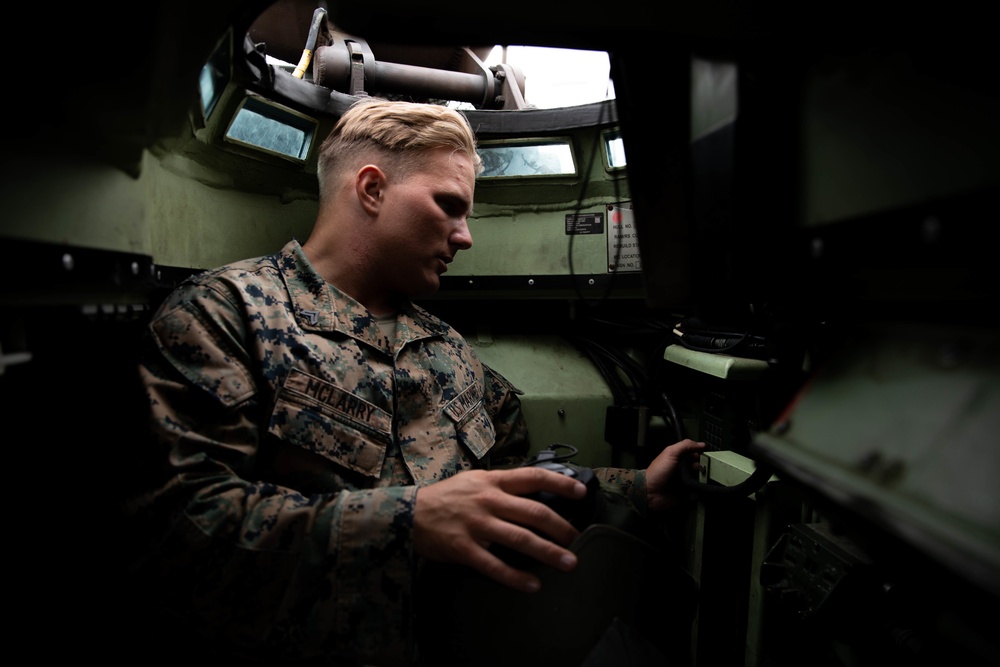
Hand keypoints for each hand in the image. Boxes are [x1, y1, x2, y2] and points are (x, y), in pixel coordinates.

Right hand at [413, 467, 587, 592]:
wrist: (408, 513)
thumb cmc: (447, 497)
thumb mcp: (475, 480)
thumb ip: (502, 485)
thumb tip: (535, 492)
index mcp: (493, 482)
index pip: (533, 477)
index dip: (560, 483)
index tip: (582, 492)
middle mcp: (488, 500)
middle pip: (534, 512)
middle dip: (561, 527)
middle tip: (578, 540)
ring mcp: (477, 525)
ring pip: (520, 539)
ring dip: (548, 552)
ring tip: (568, 563)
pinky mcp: (464, 548)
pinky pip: (494, 566)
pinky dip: (515, 577)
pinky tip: (532, 585)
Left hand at [645, 438, 705, 512]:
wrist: (651, 492)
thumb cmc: (658, 472)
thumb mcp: (671, 453)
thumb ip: (685, 446)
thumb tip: (700, 444)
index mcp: (678, 459)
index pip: (694, 454)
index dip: (700, 453)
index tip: (707, 455)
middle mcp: (682, 469)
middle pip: (699, 466)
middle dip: (704, 466)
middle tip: (706, 467)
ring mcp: (685, 481)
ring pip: (700, 478)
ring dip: (704, 477)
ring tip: (705, 477)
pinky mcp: (687, 493)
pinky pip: (698, 491)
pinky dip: (701, 489)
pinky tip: (704, 487)